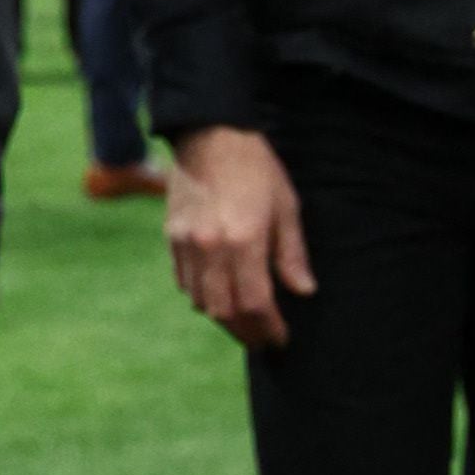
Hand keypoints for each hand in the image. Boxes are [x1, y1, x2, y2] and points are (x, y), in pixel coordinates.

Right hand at [163, 125, 314, 353]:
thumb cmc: (256, 168)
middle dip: (246, 332)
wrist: (211, 134)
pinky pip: (184, 283)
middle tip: (262, 340)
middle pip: (225, 310)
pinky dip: (202, 298)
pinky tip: (218, 297)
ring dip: (223, 319)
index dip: (269, 327)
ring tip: (244, 323)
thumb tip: (303, 291)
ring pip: (201, 301)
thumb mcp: (286, 206)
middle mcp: (210, 246)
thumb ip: (292, 253)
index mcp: (243, 239)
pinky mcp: (172, 237)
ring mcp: (186, 243)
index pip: (255, 302)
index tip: (281, 338)